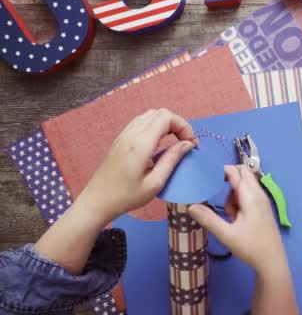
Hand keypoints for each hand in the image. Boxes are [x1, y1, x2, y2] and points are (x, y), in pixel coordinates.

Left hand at [79, 108, 196, 222]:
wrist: (97, 201)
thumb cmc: (127, 197)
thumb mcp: (155, 183)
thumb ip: (172, 159)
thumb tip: (188, 144)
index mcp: (140, 144)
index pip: (166, 117)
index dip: (184, 126)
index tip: (191, 144)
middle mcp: (131, 134)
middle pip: (160, 113)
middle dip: (177, 124)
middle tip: (185, 143)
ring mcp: (124, 134)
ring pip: (150, 115)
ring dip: (166, 124)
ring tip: (174, 142)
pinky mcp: (120, 139)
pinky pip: (141, 122)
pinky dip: (155, 127)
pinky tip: (159, 143)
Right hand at [188, 165, 285, 272]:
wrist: (272, 262)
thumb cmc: (250, 247)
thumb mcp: (226, 235)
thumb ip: (209, 219)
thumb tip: (190, 206)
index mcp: (251, 196)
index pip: (235, 171)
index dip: (221, 170)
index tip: (206, 176)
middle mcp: (259, 194)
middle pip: (243, 174)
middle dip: (228, 181)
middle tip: (219, 198)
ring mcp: (263, 200)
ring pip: (245, 186)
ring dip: (233, 195)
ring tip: (231, 216)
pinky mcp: (263, 208)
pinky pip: (248, 195)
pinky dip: (240, 202)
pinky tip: (237, 219)